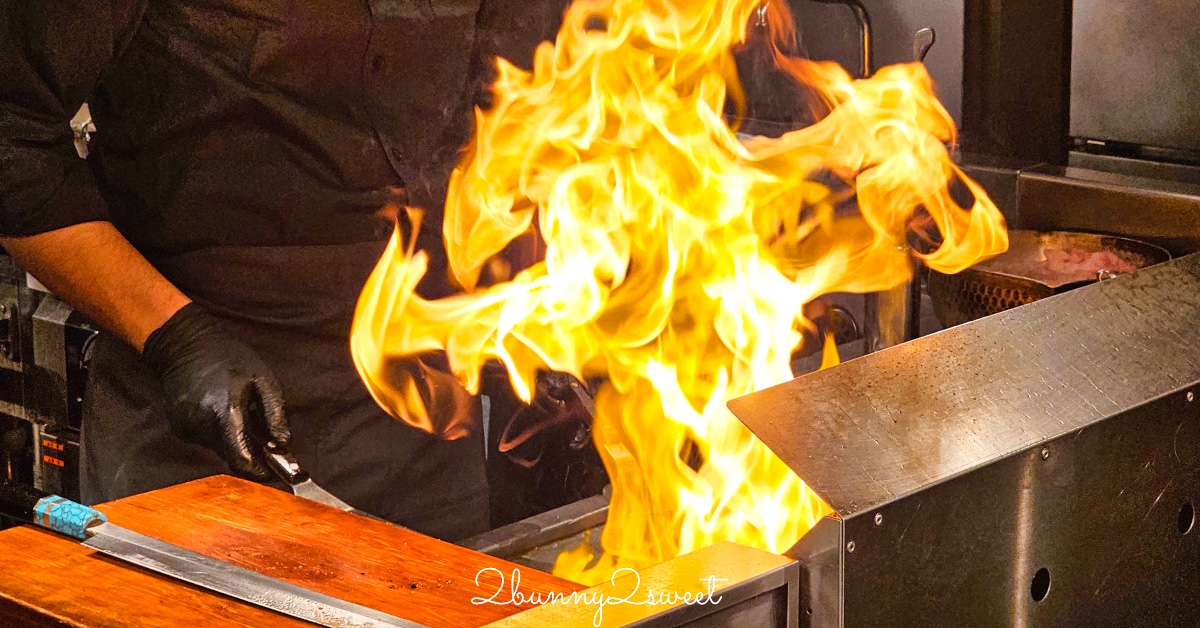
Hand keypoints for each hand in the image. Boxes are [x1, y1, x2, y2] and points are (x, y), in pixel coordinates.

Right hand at [141, 303, 289, 479]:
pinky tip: (222, 409)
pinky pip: (207, 439)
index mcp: (223, 413)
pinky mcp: (179, 428)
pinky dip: (220, 432)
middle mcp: (200, 426)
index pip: (241, 459)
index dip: (260, 471)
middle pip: (232, 456)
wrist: (183, 344)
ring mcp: (186, 428)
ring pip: (220, 448)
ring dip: (235, 440)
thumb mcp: (262, 378)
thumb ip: (275, 413)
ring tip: (241, 412)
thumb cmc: (227, 357)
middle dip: (251, 452)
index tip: (276, 473)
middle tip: (265, 436)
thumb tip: (283, 443)